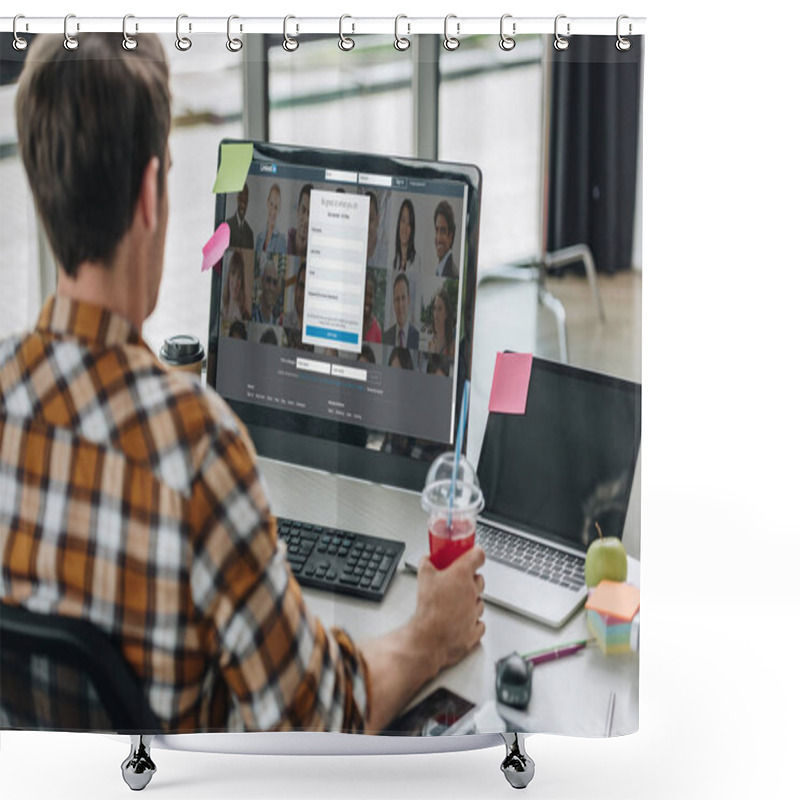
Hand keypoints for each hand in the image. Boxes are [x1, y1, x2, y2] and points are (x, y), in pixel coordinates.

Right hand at [412, 546, 485, 675]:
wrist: (428, 638)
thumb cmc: (428, 609)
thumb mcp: (422, 578)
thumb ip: (426, 564)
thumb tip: (427, 559)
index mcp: (462, 575)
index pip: (478, 556)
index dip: (476, 554)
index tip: (475, 554)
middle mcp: (472, 592)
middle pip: (480, 580)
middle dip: (471, 579)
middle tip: (458, 581)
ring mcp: (475, 612)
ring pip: (479, 602)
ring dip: (471, 601)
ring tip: (455, 604)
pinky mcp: (475, 631)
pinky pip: (479, 623)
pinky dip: (472, 621)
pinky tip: (461, 620)